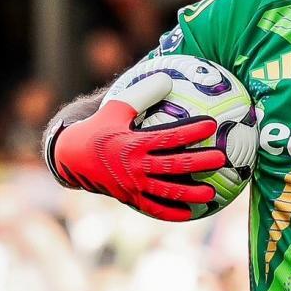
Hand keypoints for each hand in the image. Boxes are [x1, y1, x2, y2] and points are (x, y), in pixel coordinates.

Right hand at [48, 73, 225, 220]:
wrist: (69, 158)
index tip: (211, 125)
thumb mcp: (115, 107)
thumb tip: (167, 78)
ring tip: (211, 194)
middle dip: (199, 163)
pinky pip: (153, 208)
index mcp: (133, 143)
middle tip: (221, 159)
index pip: (169, 137)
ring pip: (166, 192)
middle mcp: (135, 167)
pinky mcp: (129, 198)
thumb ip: (141, 93)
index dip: (191, 131)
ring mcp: (132, 185)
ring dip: (190, 194)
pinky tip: (190, 213)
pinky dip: (171, 212)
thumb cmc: (97, 128)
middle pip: (173, 166)